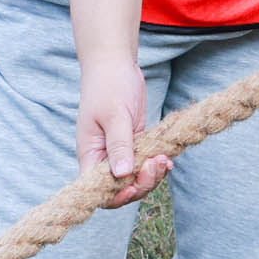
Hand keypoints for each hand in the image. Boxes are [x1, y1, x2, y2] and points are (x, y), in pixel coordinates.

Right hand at [77, 64, 169, 205]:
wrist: (114, 64)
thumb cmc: (109, 85)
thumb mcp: (115, 115)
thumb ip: (119, 145)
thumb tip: (122, 174)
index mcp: (90, 154)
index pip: (100, 188)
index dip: (118, 194)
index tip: (136, 182)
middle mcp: (103, 157)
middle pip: (121, 188)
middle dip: (141, 183)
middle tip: (157, 164)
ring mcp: (119, 151)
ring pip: (135, 177)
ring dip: (152, 174)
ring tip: (165, 160)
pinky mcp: (133, 143)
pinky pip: (144, 162)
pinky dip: (156, 164)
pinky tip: (168, 160)